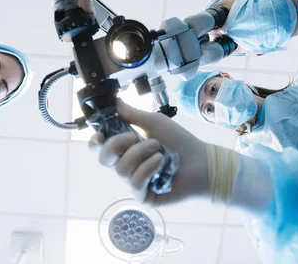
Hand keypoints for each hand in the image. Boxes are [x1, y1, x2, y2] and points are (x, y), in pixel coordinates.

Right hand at [89, 100, 209, 205]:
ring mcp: (134, 182)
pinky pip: (135, 182)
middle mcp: (127, 165)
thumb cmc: (180, 141)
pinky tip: (161, 163)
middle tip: (134, 137)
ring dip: (141, 154)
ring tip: (159, 150)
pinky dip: (148, 168)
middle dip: (117, 144)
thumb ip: (131, 114)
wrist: (202, 161)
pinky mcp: (143, 197)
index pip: (100, 147)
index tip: (100, 134)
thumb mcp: (154, 122)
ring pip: (121, 169)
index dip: (94, 142)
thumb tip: (114, 101)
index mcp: (126, 148)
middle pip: (104, 158)